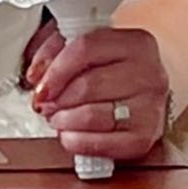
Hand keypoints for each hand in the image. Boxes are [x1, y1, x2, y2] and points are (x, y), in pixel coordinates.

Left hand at [26, 25, 170, 162]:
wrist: (144, 92)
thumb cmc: (111, 67)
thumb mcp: (82, 43)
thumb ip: (54, 50)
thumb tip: (36, 76)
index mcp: (135, 43)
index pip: (86, 49)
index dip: (55, 70)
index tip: (40, 85)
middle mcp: (149, 74)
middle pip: (87, 86)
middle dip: (57, 99)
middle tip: (44, 104)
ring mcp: (151, 107)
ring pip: (93, 116)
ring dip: (64, 120)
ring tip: (56, 118)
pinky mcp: (146, 137)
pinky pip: (105, 145)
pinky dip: (78, 142)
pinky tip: (69, 134)